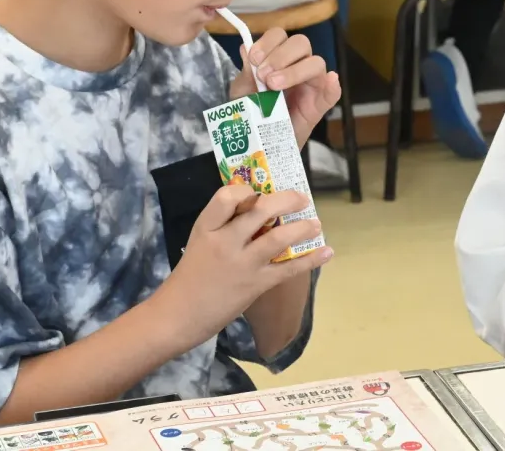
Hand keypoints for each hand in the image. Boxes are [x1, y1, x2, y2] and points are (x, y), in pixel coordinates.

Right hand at [154, 185, 332, 351]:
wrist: (178, 315)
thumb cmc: (191, 276)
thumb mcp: (200, 241)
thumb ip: (224, 225)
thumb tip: (258, 207)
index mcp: (206, 227)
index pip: (227, 196)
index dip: (247, 189)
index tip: (260, 191)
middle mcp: (225, 241)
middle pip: (260, 210)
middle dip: (286, 200)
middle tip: (302, 198)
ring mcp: (242, 263)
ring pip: (278, 238)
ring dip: (303, 228)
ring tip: (316, 224)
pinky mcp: (255, 284)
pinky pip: (288, 268)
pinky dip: (310, 259)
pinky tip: (326, 251)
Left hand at [230, 29, 340, 147]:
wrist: (258, 143)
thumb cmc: (251, 113)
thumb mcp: (242, 92)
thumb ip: (246, 73)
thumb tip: (246, 47)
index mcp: (277, 57)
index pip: (279, 36)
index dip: (267, 43)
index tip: (254, 59)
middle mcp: (297, 65)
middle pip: (301, 43)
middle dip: (281, 55)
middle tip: (263, 76)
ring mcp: (311, 84)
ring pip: (316, 63)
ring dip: (295, 70)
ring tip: (274, 86)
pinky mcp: (319, 105)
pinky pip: (332, 93)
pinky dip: (333, 86)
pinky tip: (330, 81)